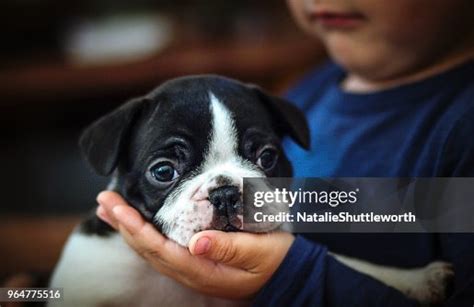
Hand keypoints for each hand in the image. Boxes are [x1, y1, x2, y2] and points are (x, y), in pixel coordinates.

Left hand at [96, 191, 293, 298]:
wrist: (284, 272)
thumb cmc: (273, 260)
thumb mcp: (258, 252)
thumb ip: (229, 247)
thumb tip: (197, 242)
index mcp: (203, 269)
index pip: (159, 248)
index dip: (136, 228)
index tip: (117, 208)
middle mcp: (191, 270)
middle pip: (147, 248)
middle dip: (123, 224)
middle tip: (104, 201)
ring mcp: (191, 267)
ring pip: (151, 248)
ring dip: (128, 227)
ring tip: (110, 210)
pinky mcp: (195, 259)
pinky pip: (161, 246)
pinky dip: (144, 231)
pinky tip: (136, 222)